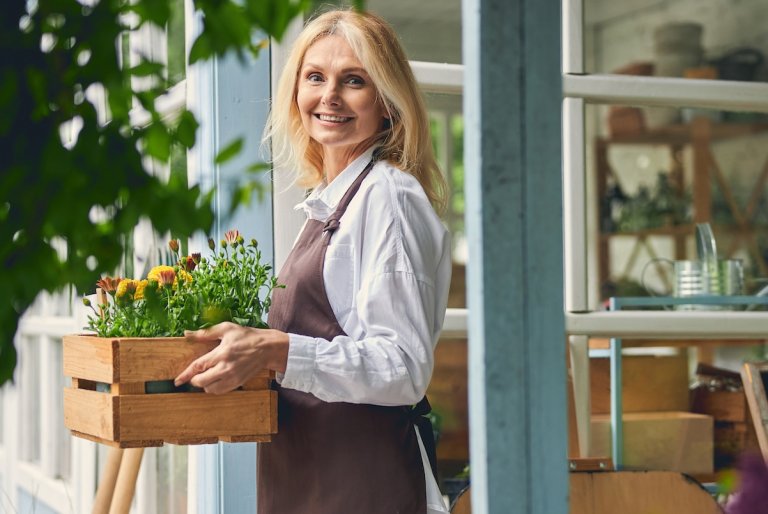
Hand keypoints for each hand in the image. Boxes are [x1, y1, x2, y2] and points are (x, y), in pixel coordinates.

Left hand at [174, 322, 288, 393]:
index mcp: (221, 353)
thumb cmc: (247, 336)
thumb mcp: (226, 329)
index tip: (176, 381)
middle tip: (195, 374)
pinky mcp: (238, 383)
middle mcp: (226, 368)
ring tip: (207, 375)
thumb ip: (205, 333)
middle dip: (194, 380)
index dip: (185, 375)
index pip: (197, 367)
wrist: (267, 348)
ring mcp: (233, 377)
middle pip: (201, 382)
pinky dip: (214, 388)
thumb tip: (187, 334)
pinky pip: (220, 391)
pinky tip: (216, 379)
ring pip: (210, 389)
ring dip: (204, 384)